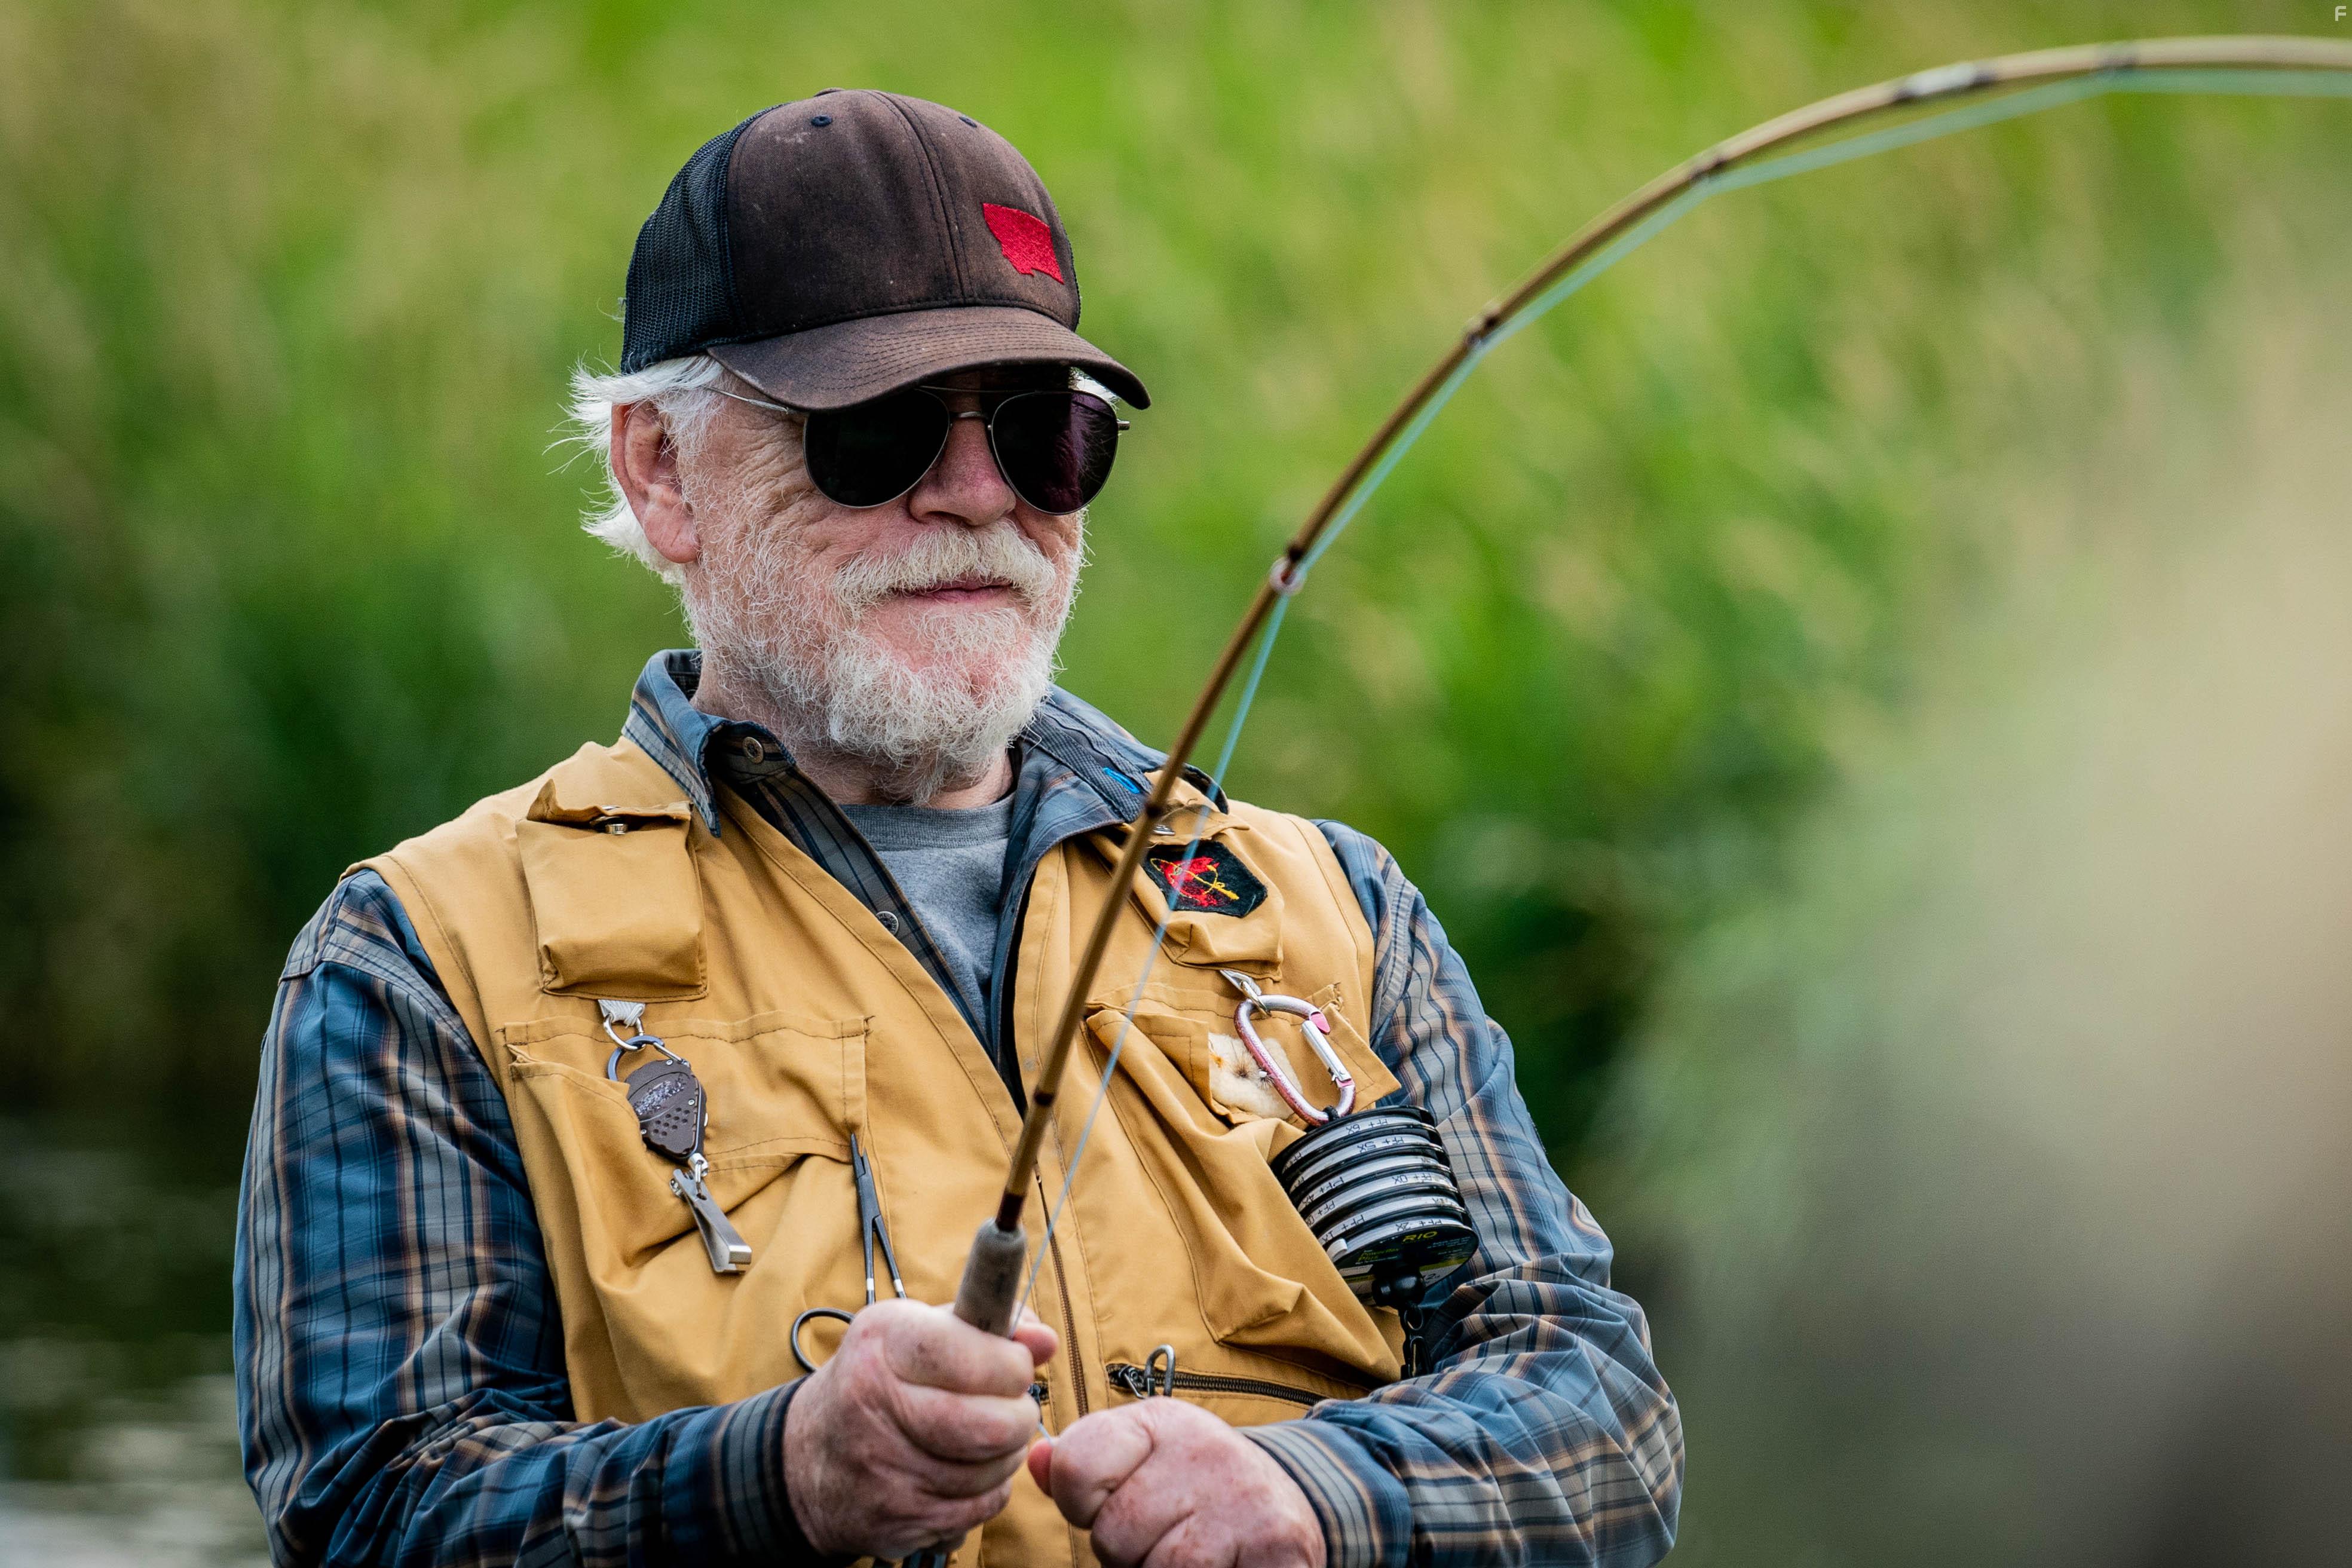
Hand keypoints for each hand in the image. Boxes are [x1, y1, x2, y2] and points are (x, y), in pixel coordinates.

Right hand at [785, 1297, 1056, 1559]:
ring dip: (1005, 1456)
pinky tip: (966, 1472)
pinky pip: (978, 1510)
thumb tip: (1046, 1341)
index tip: (1014, 1365)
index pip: (979, 1356)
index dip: (1014, 1364)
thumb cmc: (877, 1383)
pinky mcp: (896, 1520)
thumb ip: (985, 1328)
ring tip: (984, 1438)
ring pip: (992, 1472)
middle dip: (1019, 1416)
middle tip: (1010, 1408)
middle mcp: (875, 1405)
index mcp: (883, 1345)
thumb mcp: (916, 1333)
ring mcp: (884, 1471)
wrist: (805, 1460)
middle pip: (993, 1425)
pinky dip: (987, 1492)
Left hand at [1027, 1398, 1324, 1567]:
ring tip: (1189, 1551)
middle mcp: (1202, 1449)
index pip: (1076, 1467)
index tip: (1111, 1503)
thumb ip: (1081, 1467)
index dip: (1084, 1505)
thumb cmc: (1192, 1488)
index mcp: (1159, 1421)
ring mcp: (1242, 1497)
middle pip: (1113, 1535)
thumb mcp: (1138, 1460)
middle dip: (1127, 1551)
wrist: (1284, 1503)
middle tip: (1164, 1535)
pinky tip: (1221, 1563)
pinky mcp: (1277, 1541)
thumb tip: (1035, 1458)